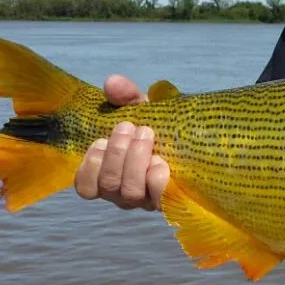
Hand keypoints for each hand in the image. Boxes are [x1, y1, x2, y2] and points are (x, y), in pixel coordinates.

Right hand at [73, 74, 170, 210]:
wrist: (198, 137)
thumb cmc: (161, 126)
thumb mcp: (142, 108)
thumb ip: (125, 96)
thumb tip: (112, 82)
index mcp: (111, 174)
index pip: (85, 187)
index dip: (89, 166)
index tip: (100, 140)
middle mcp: (125, 192)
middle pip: (108, 185)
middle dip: (116, 152)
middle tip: (129, 126)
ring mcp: (148, 200)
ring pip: (129, 192)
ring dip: (134, 160)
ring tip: (146, 134)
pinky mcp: (170, 201)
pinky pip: (157, 200)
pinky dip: (155, 181)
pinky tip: (160, 163)